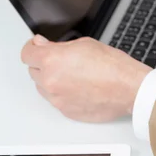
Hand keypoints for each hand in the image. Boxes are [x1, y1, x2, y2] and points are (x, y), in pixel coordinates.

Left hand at [21, 35, 151, 121]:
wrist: (128, 88)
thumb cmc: (113, 65)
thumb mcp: (86, 44)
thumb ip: (58, 46)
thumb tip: (43, 46)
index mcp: (53, 60)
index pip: (27, 54)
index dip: (31, 47)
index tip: (36, 46)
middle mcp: (50, 81)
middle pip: (33, 70)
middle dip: (43, 63)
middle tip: (62, 58)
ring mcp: (56, 98)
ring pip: (43, 86)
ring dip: (51, 78)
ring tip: (74, 73)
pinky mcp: (64, 111)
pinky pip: (55, 99)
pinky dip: (62, 92)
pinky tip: (80, 85)